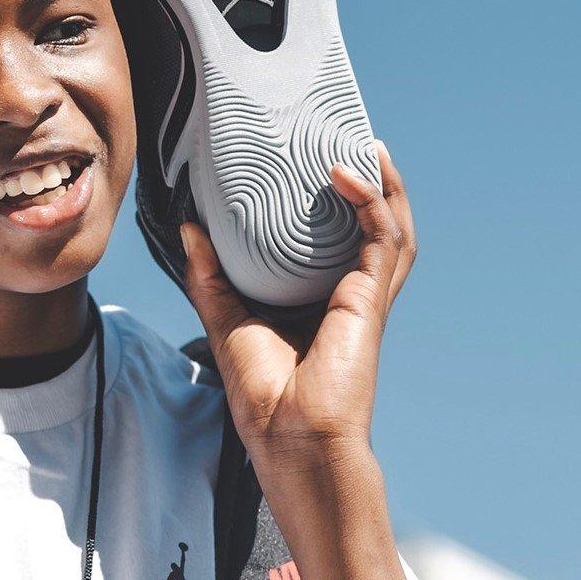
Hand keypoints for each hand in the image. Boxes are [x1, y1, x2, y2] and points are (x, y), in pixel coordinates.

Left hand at [180, 143, 414, 473]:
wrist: (290, 437)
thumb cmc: (263, 395)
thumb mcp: (225, 322)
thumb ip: (209, 276)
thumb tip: (190, 228)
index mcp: (315, 302)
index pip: (330, 242)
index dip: (328, 206)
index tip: (309, 165)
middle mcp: (345, 296)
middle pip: (369, 228)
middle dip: (366, 185)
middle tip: (345, 142)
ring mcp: (364, 297)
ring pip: (390, 227)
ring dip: (382, 185)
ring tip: (363, 146)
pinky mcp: (370, 300)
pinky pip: (382, 237)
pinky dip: (371, 202)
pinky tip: (348, 174)